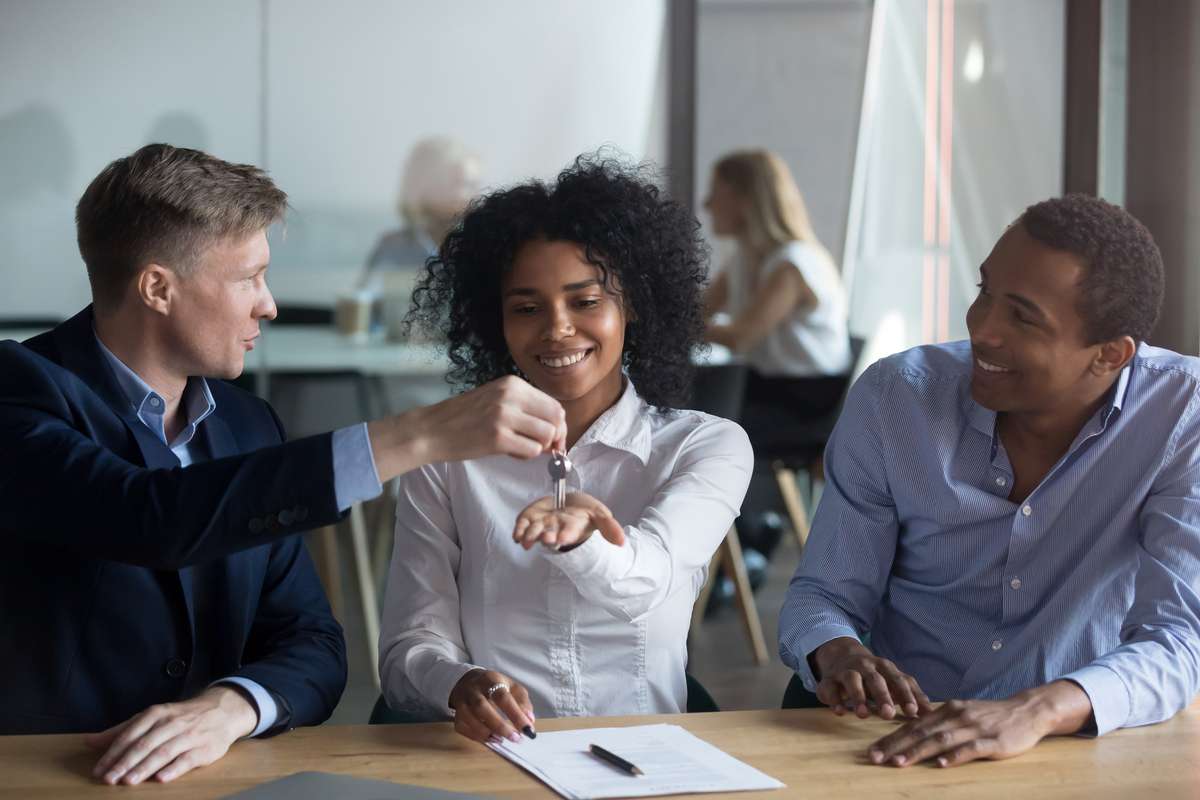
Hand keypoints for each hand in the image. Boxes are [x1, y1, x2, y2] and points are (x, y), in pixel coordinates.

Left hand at [84, 686, 256, 784]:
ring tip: (129, 781)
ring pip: (164, 752)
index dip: (113, 753)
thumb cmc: (182, 717)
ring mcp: (189, 735)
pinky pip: (187, 759)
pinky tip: (161, 779)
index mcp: (157, 714)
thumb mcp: (153, 718)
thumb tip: (89, 742)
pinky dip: (174, 769)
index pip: (130, 734)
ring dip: (145, 767)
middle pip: (145, 744)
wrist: (223, 711)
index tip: (98, 770)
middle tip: (109, 779)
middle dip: (125, 763)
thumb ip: (122, 731)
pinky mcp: (205, 749)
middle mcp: (172, 723)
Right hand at [370, 376, 566, 480]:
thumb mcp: (496, 400)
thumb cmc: (464, 418)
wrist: (431, 429)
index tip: (552, 438)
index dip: (558, 425)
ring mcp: (504, 416)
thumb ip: (524, 410)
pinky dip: (525, 456)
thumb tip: (556, 431)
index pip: (554, 404)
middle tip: (542, 448)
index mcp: (513, 384)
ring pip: (547, 435)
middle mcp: (511, 396)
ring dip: (538, 447)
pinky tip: (509, 451)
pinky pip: (532, 450)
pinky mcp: (498, 437)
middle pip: (556, 419)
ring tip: (518, 447)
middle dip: (555, 437)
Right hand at [449, 668, 534, 743]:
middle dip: (499, 725)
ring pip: (469, 718)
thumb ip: (523, 702)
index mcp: (491, 680)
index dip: (516, 714)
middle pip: (481, 707)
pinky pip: (462, 727)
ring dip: (486, 733)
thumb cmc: (496, 686)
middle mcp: (474, 690)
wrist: (468, 681)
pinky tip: (489, 739)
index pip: (503, 697)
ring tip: (501, 740)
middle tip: (515, 738)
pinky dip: (475, 736)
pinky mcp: (457, 713)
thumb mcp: (513, 687)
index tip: (528, 730)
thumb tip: (529, 720)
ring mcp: (462, 702)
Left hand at [512, 491, 625, 550]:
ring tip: (525, 540)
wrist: (569, 502)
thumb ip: (609, 527)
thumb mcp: (600, 515)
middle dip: (547, 538)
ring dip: (530, 537)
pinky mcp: (530, 518)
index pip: (569, 533)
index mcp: (572, 527)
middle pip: (550, 535)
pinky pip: (522, 526)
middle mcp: (555, 529)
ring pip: (534, 533)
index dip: (566, 535)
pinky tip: (516, 535)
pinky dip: (518, 530)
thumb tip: (622, 542)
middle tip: (546, 539)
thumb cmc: (584, 511)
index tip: (563, 538)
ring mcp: (541, 525)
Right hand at [811, 637, 932, 719]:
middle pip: (875, 679)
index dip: (906, 695)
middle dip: (882, 696)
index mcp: (885, 667)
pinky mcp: (828, 679)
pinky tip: (840, 711)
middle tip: (889, 714)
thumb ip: (911, 694)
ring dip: (858, 696)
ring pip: (852, 680)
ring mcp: (846, 671)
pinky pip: (829, 688)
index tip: (913, 711)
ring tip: (863, 714)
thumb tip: (930, 713)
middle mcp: (866, 666)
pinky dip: (834, 699)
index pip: (898, 680)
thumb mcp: (893, 680)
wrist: (842, 655)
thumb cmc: (875, 674)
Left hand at [866, 681, 1092, 767]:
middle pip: (920, 731)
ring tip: (898, 762)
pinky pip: (970, 749)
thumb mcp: (962, 713)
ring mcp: (974, 729)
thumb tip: (914, 732)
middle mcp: (956, 716)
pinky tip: (940, 764)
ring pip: (940, 740)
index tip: (873, 750)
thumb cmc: (991, 716)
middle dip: (895, 745)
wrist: (1027, 710)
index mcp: (947, 710)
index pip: (913, 725)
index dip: (892, 737)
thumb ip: (940, 722)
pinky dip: (953, 756)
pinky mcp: (993, 741)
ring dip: (917, 752)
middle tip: (875, 758)